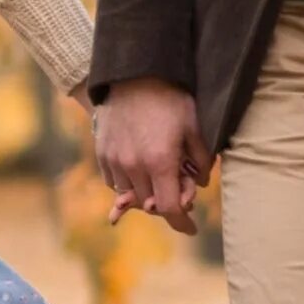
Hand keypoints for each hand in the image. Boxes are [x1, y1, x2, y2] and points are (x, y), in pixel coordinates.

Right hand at [93, 77, 210, 236]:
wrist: (133, 74)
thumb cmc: (169, 100)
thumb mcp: (194, 128)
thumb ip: (201, 161)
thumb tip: (200, 183)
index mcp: (160, 163)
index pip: (170, 209)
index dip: (182, 223)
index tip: (190, 228)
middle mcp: (134, 167)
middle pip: (150, 204)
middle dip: (166, 201)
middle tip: (179, 184)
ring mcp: (115, 160)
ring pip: (131, 194)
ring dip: (145, 192)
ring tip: (157, 172)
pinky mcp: (102, 153)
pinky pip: (114, 181)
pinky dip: (127, 182)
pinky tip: (138, 167)